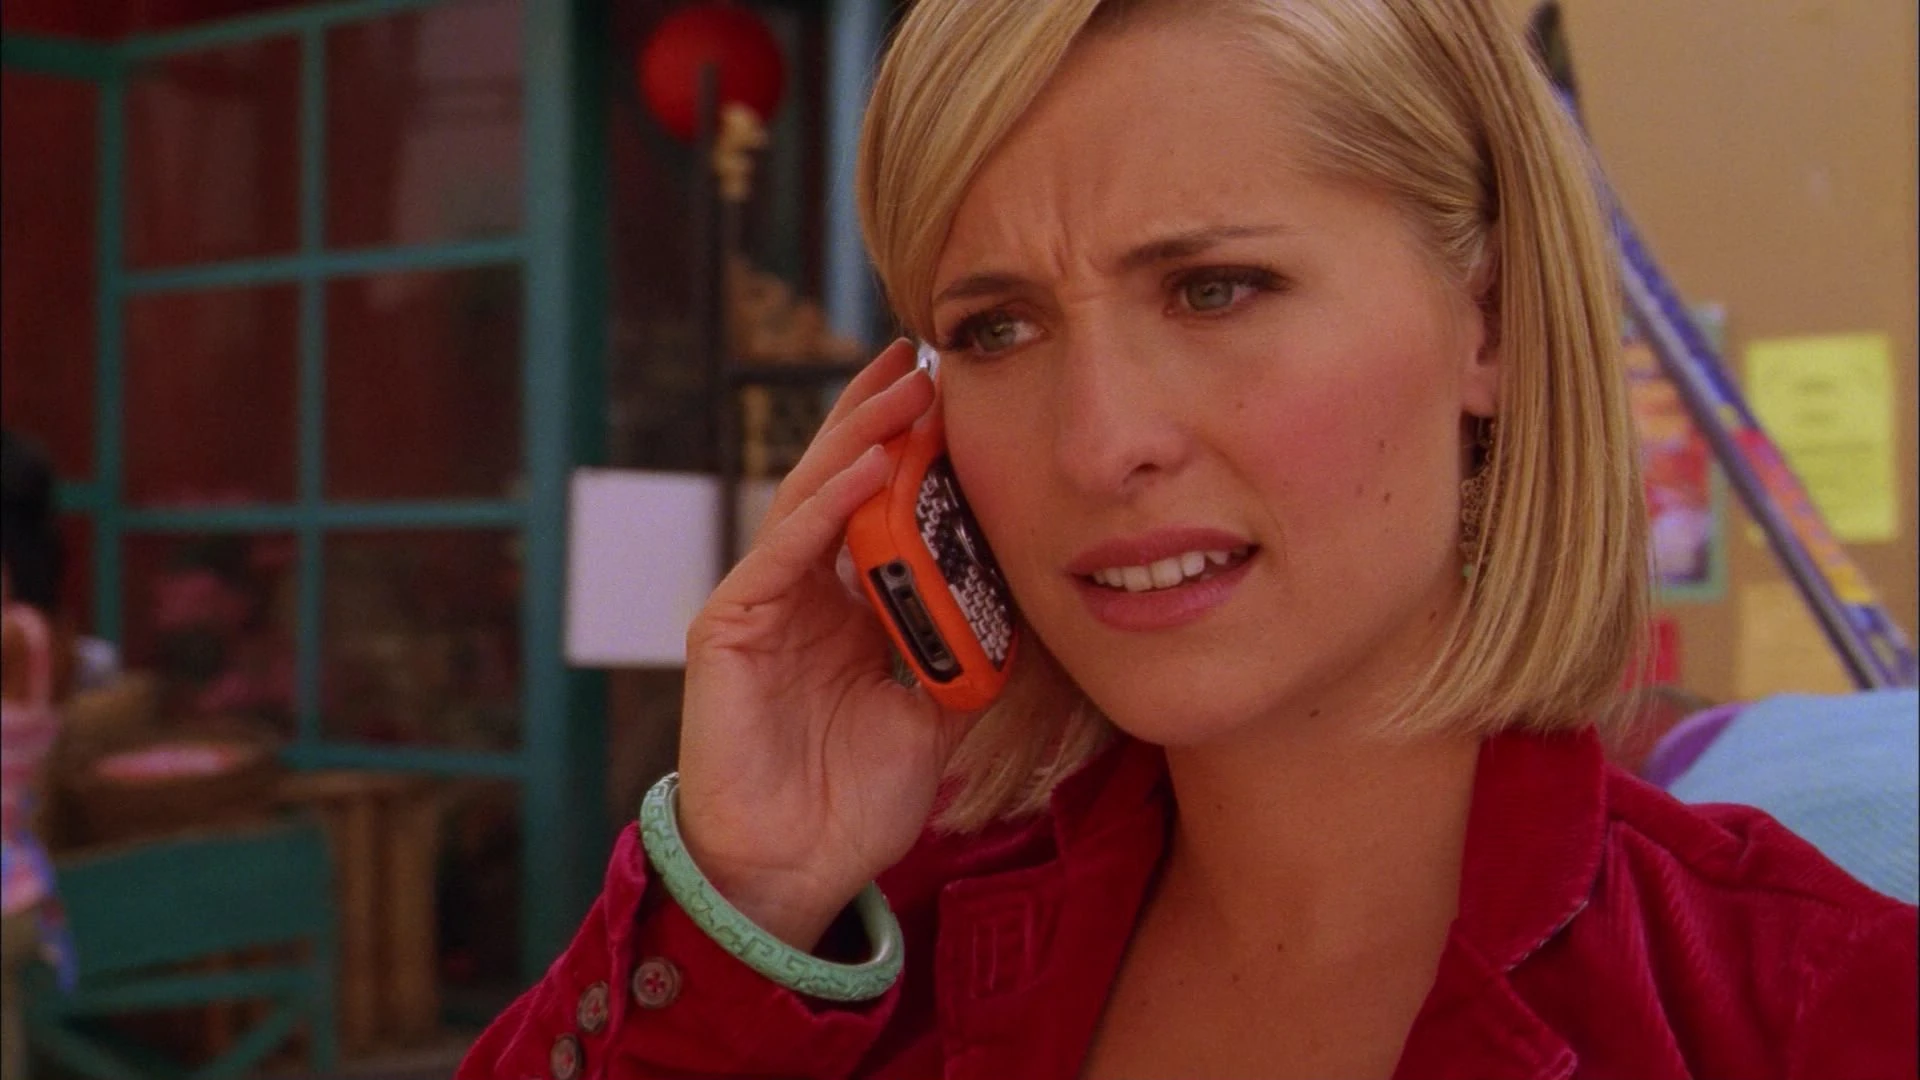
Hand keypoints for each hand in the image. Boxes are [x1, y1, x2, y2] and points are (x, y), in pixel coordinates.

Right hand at [676, 340, 978, 949]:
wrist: (795, 871)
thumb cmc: (855, 798)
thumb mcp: (937, 716)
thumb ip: (967, 657)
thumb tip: (1025, 611)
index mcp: (843, 605)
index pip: (876, 506)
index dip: (908, 450)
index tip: (954, 396)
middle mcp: (799, 591)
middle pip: (838, 481)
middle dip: (880, 416)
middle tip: (925, 355)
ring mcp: (761, 603)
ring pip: (809, 500)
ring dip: (857, 440)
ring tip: (902, 389)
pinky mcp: (731, 628)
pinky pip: (783, 555)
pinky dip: (825, 511)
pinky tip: (865, 470)